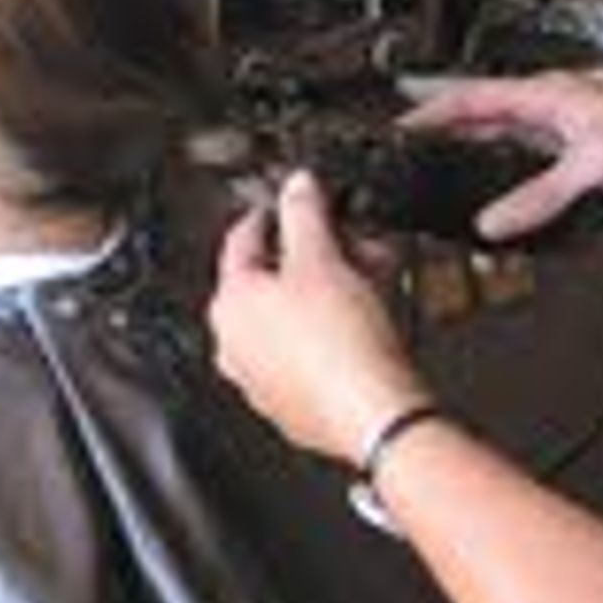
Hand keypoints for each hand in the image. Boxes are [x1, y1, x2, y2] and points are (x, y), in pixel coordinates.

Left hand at [211, 172, 434, 469]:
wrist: (373, 414)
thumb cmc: (340, 346)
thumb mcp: (322, 259)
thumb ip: (305, 214)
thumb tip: (297, 188)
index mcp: (229, 306)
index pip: (241, 240)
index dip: (273, 213)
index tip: (295, 202)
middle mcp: (233, 345)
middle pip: (271, 281)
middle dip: (317, 255)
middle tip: (350, 242)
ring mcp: (261, 379)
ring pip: (293, 317)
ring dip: (330, 289)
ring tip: (370, 276)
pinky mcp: (293, 404)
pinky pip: (308, 351)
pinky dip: (333, 329)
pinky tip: (367, 318)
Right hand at [404, 71, 602, 242]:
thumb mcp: (597, 162)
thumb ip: (541, 194)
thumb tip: (495, 219)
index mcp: (556, 93)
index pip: (479, 95)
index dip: (435, 108)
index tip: (402, 124)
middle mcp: (561, 115)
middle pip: (489, 125)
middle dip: (450, 142)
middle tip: (415, 162)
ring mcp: (573, 146)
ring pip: (512, 158)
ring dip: (484, 174)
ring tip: (450, 193)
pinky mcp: (588, 176)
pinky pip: (539, 188)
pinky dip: (518, 202)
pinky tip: (508, 218)